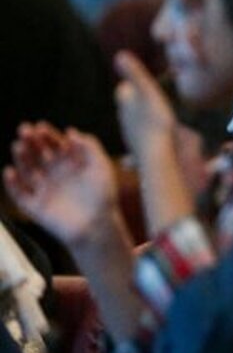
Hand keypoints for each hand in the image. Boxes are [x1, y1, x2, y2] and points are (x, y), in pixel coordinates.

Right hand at [6, 123, 119, 246]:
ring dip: (21, 158)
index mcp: (70, 164)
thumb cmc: (104, 196)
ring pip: (27, 171)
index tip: (40, 126)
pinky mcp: (35, 207)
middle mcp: (54, 175)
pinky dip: (12, 184)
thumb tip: (71, 131)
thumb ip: (90, 147)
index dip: (47, 135)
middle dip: (31, 142)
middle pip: (38, 155)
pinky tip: (9, 171)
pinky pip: (20, 195)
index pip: (54, 145)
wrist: (98, 226)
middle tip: (24, 130)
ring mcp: (44, 190)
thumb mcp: (101, 167)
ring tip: (18, 145)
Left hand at [114, 50, 177, 165]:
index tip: (137, 84)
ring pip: (133, 123)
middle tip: (146, 97)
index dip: (130, 86)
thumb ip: (135, 74)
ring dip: (140, 118)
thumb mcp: (148, 92)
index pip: (124, 91)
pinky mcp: (140, 149)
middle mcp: (124, 120)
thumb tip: (119, 54)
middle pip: (127, 107)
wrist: (156, 155)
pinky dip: (146, 133)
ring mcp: (131, 135)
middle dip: (134, 102)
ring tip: (152, 116)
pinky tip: (155, 136)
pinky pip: (141, 137)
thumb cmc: (155, 121)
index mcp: (125, 105)